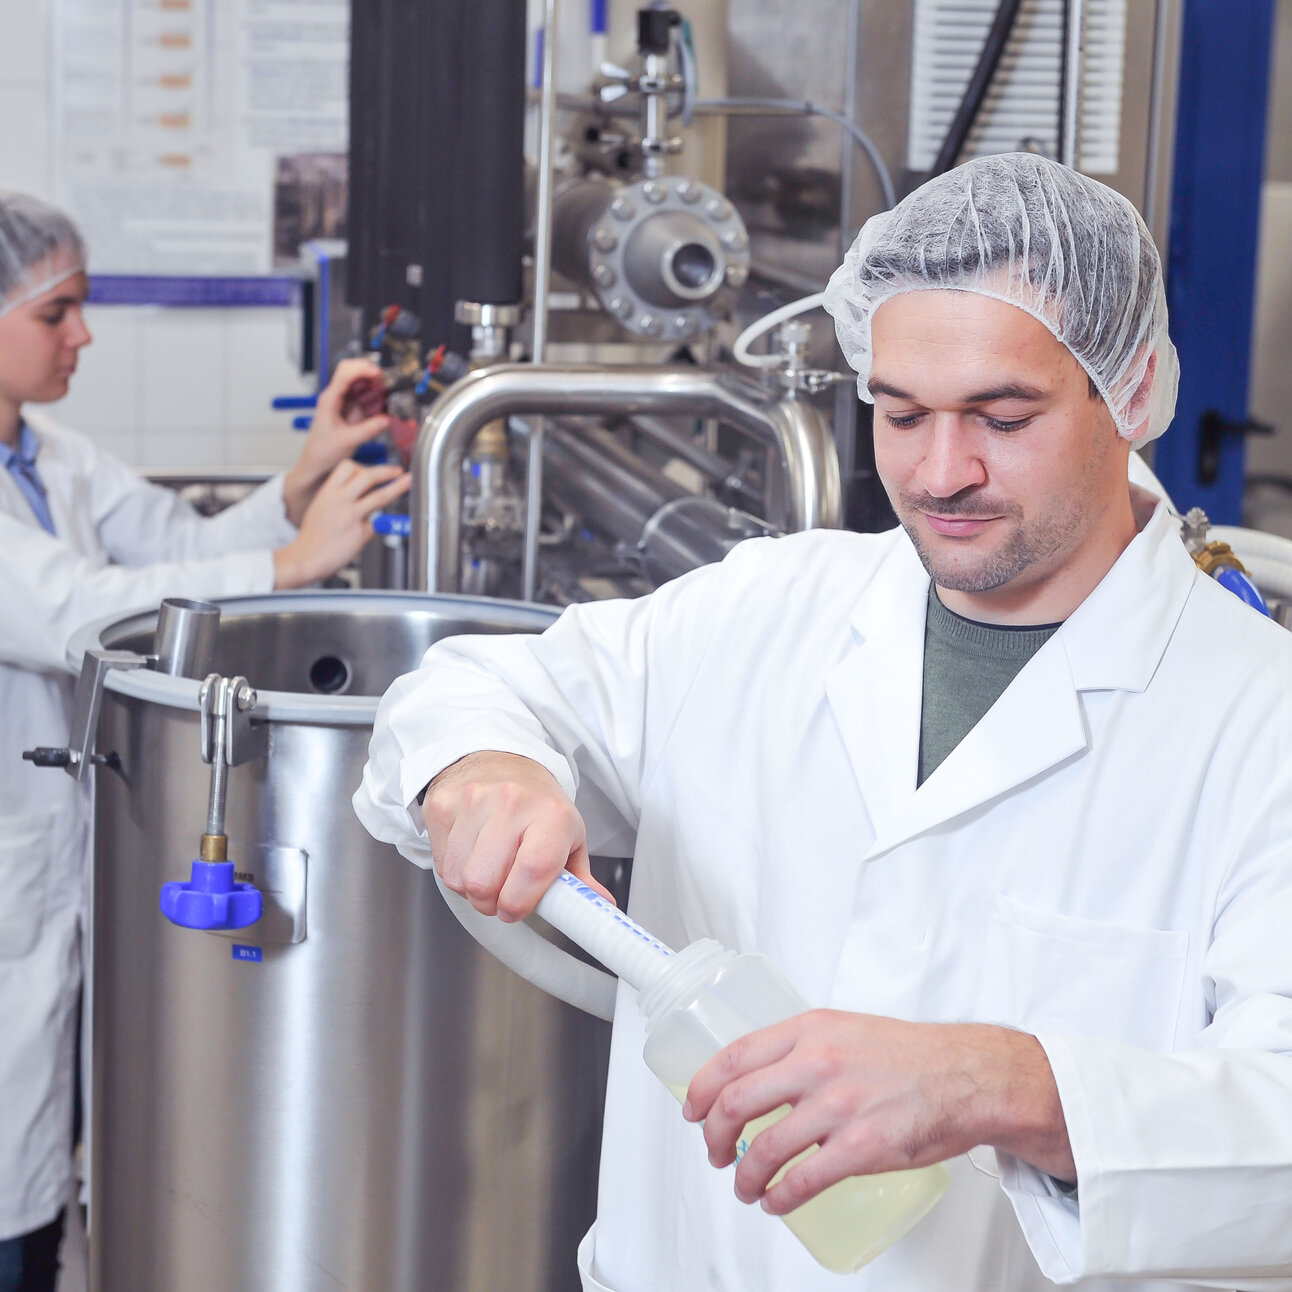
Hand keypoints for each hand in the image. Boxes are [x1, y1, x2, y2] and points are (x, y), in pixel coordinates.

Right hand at [273, 459, 409, 587]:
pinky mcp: (360, 532)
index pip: (348, 467)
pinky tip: (373, 529)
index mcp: (328, 492)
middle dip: (386, 471)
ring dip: (397, 488)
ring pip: (380, 496)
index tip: (374, 469)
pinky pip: (376, 525)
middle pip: (368, 476)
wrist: (305, 558)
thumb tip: (361, 492)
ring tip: (407, 483)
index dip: (364, 466)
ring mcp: (351, 516)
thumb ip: (338, 498)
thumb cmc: (312, 536)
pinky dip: (377, 526)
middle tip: (398, 471)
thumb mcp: (320, 507)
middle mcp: (340, 500)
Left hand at [282, 358, 393, 522]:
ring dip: (376, 386)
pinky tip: (385, 407)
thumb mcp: (347, 442)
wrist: (316, 464)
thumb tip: (387, 419)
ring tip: (389, 396)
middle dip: (371, 373)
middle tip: (387, 382)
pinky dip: (377, 399)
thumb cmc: (323, 452)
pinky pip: (367, 399)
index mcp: (330, 399)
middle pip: (353, 371)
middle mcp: (337, 397)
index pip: (345, 373)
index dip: (362, 369)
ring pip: (362, 383)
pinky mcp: (352, 411)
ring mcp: (345, 403)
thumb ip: (368, 430)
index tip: (378, 374)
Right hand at [423, 751, 614, 921]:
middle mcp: (512, 802)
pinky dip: (454, 869)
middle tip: (501, 893)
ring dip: (471, 887)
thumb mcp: (568, 834)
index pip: (534, 869)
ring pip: (459, 878)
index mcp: (551, 814)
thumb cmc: (536, 803)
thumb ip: (580, 877)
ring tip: (487, 868)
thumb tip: (598, 903)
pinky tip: (470, 853)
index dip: (520, 902)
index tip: (516, 910)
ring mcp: (473, 801)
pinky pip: (441, 863)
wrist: (499, 759)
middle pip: (485, 883)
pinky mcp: (443, 805)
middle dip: (491, 902)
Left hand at [683, 1012, 1072, 1213]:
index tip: (693, 1109)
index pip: (733, 1057)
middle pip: (736, 1102)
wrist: (968, 1075)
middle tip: (712, 1151)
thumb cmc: (908, 1055)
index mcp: (809, 1030)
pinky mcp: (863, 1147)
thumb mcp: (844, 1030)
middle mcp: (817, 1063)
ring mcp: (839, 1106)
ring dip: (743, 1176)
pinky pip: (803, 1180)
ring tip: (744, 1187)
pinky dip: (779, 1198)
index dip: (702, 1088)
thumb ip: (801, 1048)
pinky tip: (776, 1203)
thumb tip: (759, 1077)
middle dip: (712, 1134)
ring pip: (764, 1148)